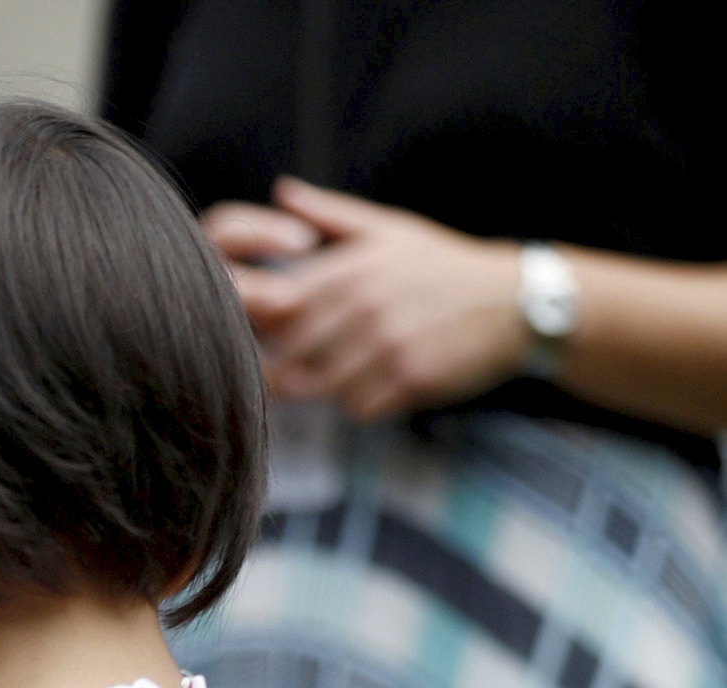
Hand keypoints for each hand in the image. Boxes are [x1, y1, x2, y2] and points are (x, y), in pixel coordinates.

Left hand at [205, 178, 523, 419]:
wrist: (511, 302)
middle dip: (290, 366)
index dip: (265, 329)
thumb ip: (330, 216)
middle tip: (308, 364)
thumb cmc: (441, 266)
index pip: (280, 308)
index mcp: (353, 268)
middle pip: (293, 355)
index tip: (271, 336)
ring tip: (353, 368)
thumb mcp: (389, 228)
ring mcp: (388, 344)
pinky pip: (359, 408)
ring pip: (323, 387)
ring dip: (329, 387)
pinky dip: (362, 404)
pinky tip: (382, 383)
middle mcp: (367, 305)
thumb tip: (282, 191)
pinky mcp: (409, 379)